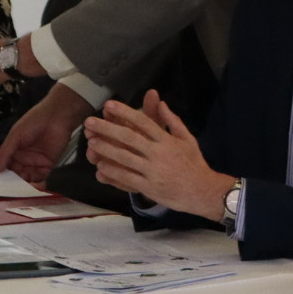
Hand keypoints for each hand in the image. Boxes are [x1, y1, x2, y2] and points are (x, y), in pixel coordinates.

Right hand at [0, 85, 91, 183]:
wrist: (57, 116)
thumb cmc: (34, 121)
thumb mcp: (15, 135)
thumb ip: (5, 153)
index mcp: (14, 150)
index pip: (6, 166)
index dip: (2, 175)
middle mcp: (25, 158)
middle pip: (16, 175)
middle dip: (13, 182)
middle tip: (10, 189)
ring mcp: (37, 162)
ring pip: (28, 178)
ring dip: (25, 184)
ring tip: (22, 188)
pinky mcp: (49, 164)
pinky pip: (42, 177)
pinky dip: (38, 183)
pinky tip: (34, 185)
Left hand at [84, 90, 232, 218]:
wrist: (202, 190)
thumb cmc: (194, 163)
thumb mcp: (188, 138)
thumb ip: (173, 121)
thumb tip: (161, 103)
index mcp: (167, 140)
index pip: (143, 122)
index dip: (125, 112)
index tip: (109, 105)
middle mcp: (158, 153)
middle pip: (128, 138)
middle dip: (107, 128)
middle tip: (90, 122)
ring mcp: (152, 171)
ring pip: (124, 158)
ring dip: (105, 149)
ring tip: (91, 142)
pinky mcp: (148, 187)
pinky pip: (126, 178)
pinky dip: (113, 172)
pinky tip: (100, 167)